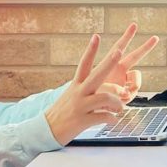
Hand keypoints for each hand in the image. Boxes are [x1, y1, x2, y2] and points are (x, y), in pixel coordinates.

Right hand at [45, 25, 158, 144]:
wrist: (46, 130)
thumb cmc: (65, 111)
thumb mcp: (74, 96)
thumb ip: (93, 91)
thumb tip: (114, 90)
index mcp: (76, 84)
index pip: (84, 64)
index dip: (90, 50)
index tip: (96, 36)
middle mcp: (78, 92)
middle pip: (96, 74)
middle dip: (109, 62)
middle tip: (119, 50)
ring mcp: (80, 106)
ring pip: (104, 97)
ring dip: (117, 102)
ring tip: (120, 108)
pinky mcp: (82, 120)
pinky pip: (103, 117)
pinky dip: (112, 119)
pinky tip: (113, 120)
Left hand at [96, 22, 158, 101]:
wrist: (88, 111)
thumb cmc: (88, 97)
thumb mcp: (97, 90)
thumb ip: (112, 89)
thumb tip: (126, 91)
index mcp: (109, 64)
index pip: (119, 47)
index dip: (126, 38)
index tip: (134, 26)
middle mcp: (118, 71)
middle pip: (134, 57)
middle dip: (145, 47)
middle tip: (155, 38)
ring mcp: (124, 82)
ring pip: (137, 78)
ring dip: (134, 84)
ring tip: (123, 93)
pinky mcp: (127, 93)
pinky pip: (134, 91)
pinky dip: (130, 96)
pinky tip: (121, 99)